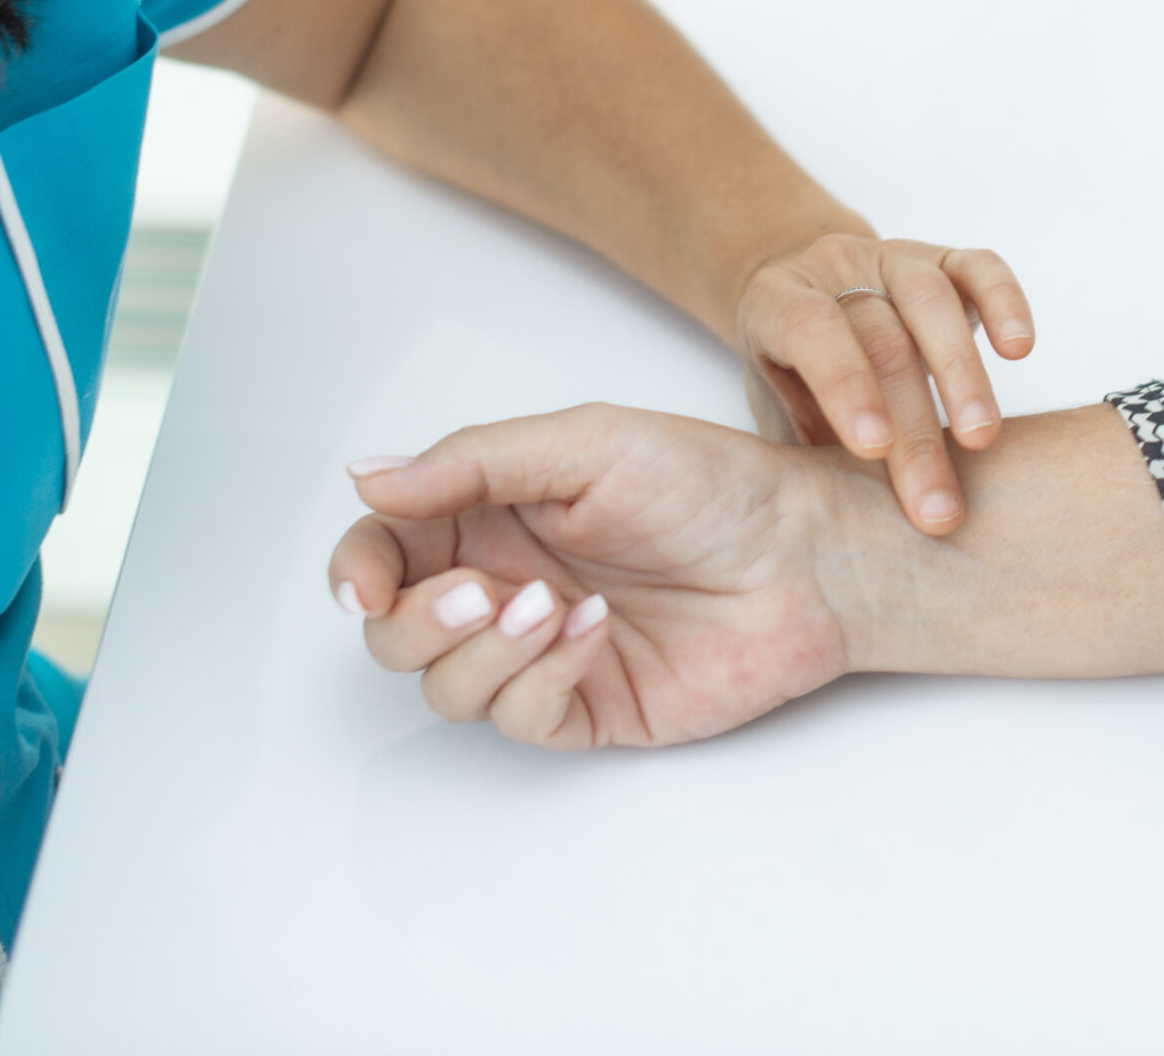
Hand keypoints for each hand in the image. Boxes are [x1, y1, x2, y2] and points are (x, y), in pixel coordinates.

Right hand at [329, 406, 874, 748]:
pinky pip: (518, 719)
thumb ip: (474, 462)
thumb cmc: (712, 484)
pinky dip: (540, 680)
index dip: (357, 572)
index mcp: (491, 514)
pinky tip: (594, 633)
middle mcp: (505, 583)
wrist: (806, 553)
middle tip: (481, 595)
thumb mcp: (587, 444)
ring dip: (483, 653)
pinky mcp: (586, 706)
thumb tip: (369, 477)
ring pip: (446, 687)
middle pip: (396, 634)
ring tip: (553, 606)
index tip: (365, 584)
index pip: (384, 552)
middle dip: (416, 624)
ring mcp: (541, 652)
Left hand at [735, 233, 1033, 536]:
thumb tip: (828, 532)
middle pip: (879, 337)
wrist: (803, 302)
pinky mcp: (942, 257)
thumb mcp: (775, 411)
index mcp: (774, 302)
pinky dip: (1004, 303)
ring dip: (960, 374)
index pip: (809, 331)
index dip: (844, 386)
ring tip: (981, 440)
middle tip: (937, 503)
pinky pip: (978, 268)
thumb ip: (800, 450)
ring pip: (930, 299)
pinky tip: (1019, 349)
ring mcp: (889, 257)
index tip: (873, 450)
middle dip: (913, 426)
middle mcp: (831, 268)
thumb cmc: (790, 376)